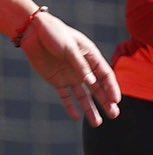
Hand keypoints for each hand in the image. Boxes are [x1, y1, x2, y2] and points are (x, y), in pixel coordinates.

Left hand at [20, 11, 119, 125]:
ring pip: (84, 96)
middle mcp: (83, 69)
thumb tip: (91, 83)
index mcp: (91, 57)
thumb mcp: (69, 47)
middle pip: (98, 88)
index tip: (116, 100)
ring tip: (98, 123)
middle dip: (106, 102)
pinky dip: (70, 106)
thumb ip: (80, 65)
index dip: (112, 88)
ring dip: (91, 109)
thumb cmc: (55, 34)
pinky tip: (76, 117)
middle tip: (115, 115)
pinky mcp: (57, 81)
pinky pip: (65, 97)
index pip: (105, 76)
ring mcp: (71, 76)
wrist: (34, 32)